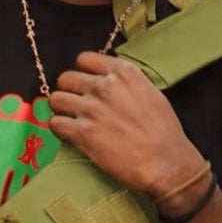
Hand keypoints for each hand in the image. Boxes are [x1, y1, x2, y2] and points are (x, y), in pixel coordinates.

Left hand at [48, 51, 205, 200]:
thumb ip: (128, 84)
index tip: (86, 84)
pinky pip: (55, 124)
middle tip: (77, 105)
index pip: (85, 59)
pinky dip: (60, 130)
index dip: (82, 72)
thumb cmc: (165, 132)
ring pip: (56, 100)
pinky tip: (70, 135)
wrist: (166, 163)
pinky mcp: (82, 133)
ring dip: (62, 110)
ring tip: (72, 120)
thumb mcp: (152, 95)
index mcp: (124, 73)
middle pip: (66, 78)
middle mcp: (105, 86)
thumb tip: (111, 83)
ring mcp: (91, 108)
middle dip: (69, 91)